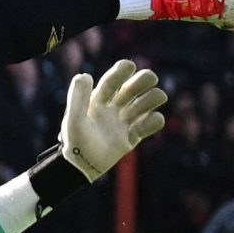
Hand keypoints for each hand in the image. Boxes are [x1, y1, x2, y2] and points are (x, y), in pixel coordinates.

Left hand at [59, 60, 169, 179]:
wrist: (80, 166)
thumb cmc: (73, 141)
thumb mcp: (73, 119)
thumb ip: (77, 98)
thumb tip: (84, 75)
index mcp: (98, 100)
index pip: (112, 81)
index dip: (121, 72)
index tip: (130, 65)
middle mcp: (112, 107)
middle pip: (131, 89)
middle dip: (142, 80)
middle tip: (152, 78)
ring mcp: (123, 122)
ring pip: (142, 105)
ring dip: (152, 98)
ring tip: (160, 96)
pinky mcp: (131, 138)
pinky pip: (146, 127)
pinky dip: (154, 122)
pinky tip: (156, 119)